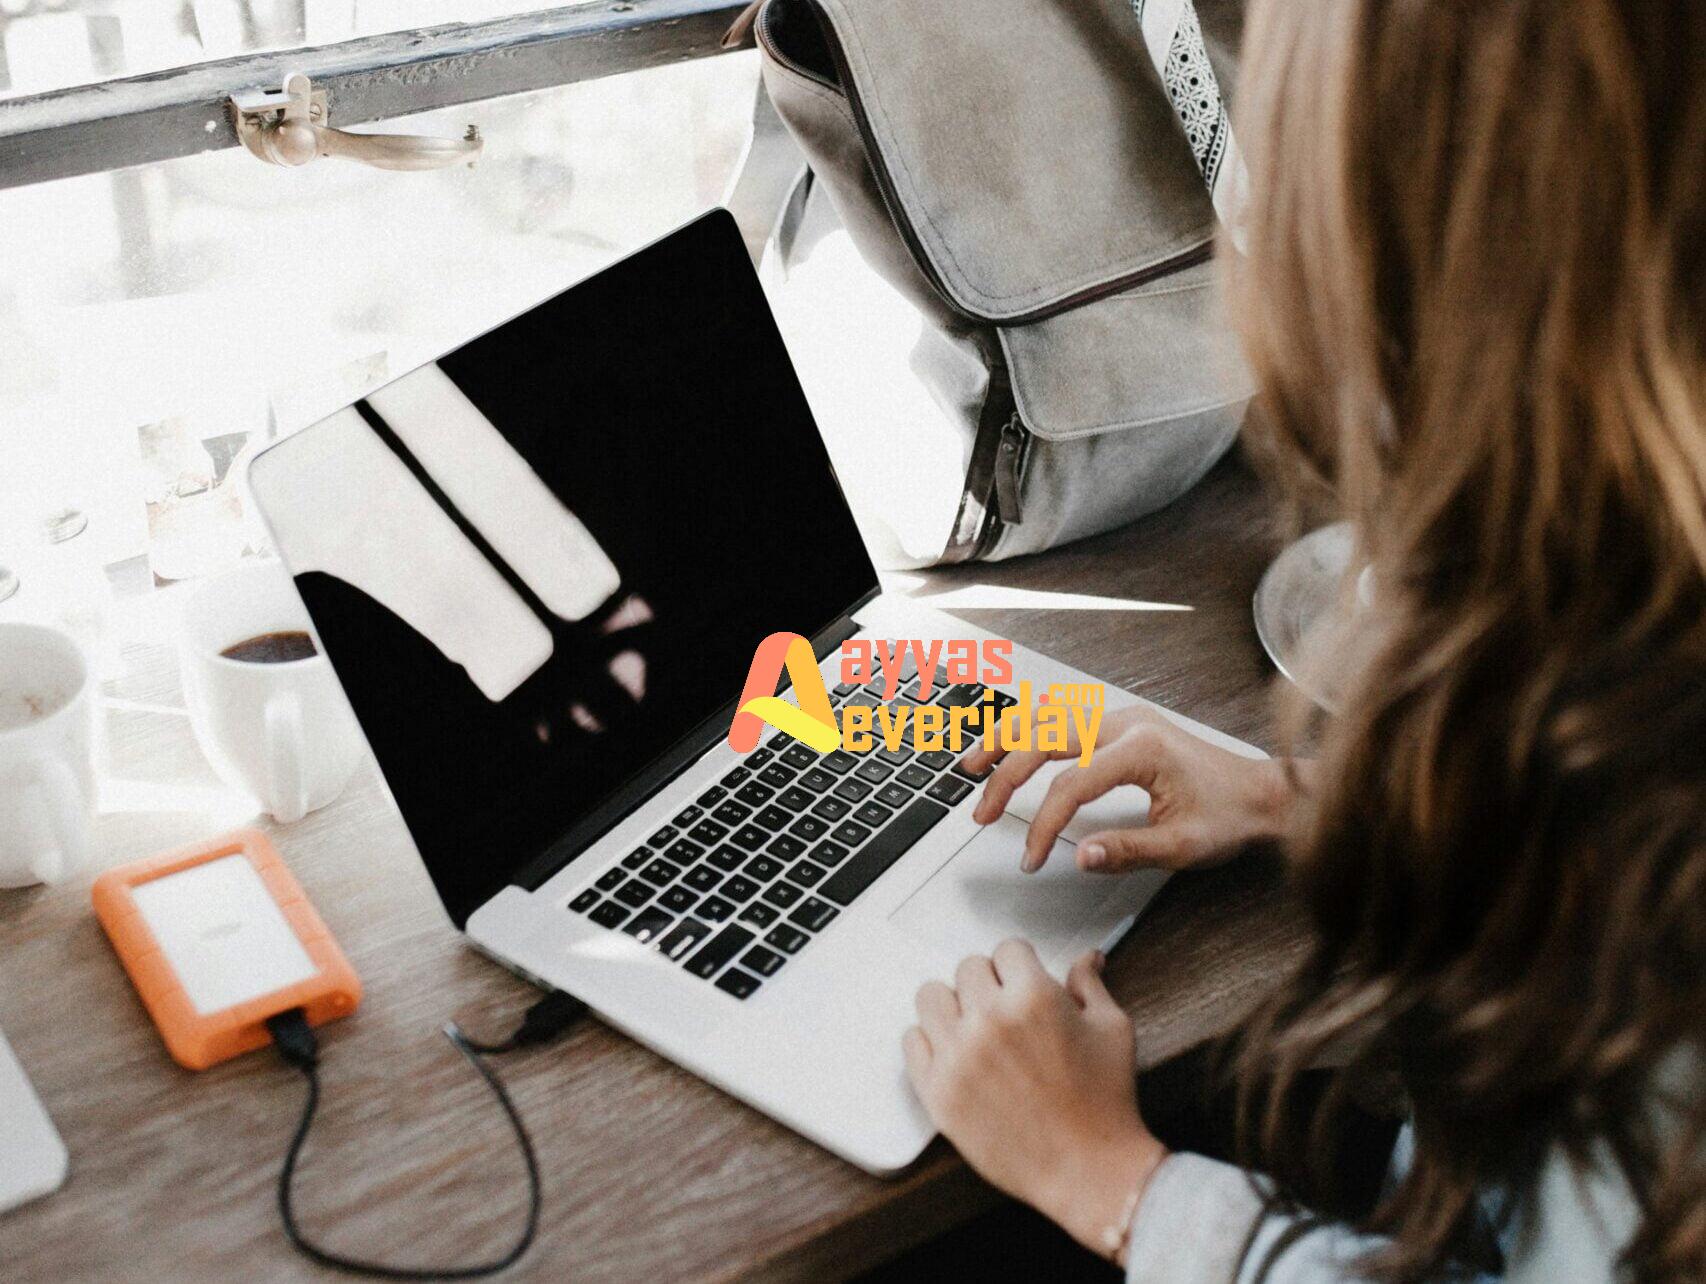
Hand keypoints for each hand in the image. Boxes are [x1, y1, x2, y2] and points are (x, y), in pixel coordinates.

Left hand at [903, 940, 1166, 1259]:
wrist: (1088, 1170)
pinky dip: (930, 1042)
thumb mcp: (1112, 1030)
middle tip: (1005, 1010)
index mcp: (1033, 997)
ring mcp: (958, 1056)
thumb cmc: (1106, 1102)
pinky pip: (911, 1041)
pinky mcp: (937, 1091)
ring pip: (931, 996)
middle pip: (967, 969)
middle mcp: (989, 1020)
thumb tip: (1087, 957)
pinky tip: (955, 1054)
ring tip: (974, 1027)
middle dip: (989, 983)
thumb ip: (1089, 986)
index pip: (1007, 949)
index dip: (1020, 965)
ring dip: (953, 1006)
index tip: (1024, 982)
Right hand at [965, 704, 1298, 873]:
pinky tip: (1009, 740)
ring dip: (1006, 740)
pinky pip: (1063, 715)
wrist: (1262, 793)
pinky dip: (1029, 727)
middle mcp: (1126, 723)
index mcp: (1141, 749)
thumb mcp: (1183, 846)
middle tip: (981, 813)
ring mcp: (1122, 717)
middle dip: (1005, 776)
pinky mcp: (1121, 722)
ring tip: (972, 765)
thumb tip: (1079, 856)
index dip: (1043, 824)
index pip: (1070, 785)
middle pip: (1045, 739)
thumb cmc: (1230, 816)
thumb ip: (1128, 851)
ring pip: (1047, 717)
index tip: (1031, 857)